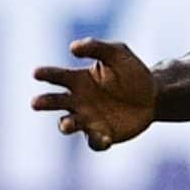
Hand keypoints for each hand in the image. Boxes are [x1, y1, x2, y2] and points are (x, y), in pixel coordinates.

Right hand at [31, 38, 157, 151]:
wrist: (154, 96)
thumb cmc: (131, 72)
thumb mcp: (118, 53)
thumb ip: (97, 47)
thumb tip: (72, 47)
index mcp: (77, 80)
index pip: (56, 76)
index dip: (45, 74)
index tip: (37, 73)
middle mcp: (77, 101)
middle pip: (54, 102)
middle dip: (44, 102)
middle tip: (35, 102)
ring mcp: (88, 119)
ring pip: (69, 124)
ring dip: (66, 125)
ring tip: (67, 124)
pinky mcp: (102, 135)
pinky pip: (95, 141)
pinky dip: (97, 141)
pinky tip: (105, 138)